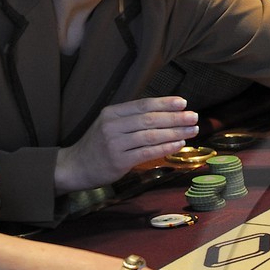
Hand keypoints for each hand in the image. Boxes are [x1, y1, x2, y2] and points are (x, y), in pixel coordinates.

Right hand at [53, 98, 199, 191]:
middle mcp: (112, 126)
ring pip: (151, 135)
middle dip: (175, 117)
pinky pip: (147, 152)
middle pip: (149, 119)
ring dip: (175, 132)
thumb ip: (131, 119)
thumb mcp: (109, 125)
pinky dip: (165, 148)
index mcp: (111, 113)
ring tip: (192, 130)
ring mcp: (115, 143)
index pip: (142, 105)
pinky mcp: (119, 160)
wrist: (75, 166)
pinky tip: (178, 144)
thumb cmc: (98, 146)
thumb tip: (163, 114)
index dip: (164, 103)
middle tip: (194, 116)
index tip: (183, 103)